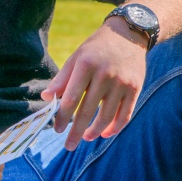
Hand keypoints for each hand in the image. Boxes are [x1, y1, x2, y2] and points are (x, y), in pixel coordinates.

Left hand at [41, 19, 146, 150]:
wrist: (128, 34)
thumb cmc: (96, 49)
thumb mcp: (76, 58)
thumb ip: (62, 79)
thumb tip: (46, 98)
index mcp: (86, 66)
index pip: (71, 98)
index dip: (62, 116)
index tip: (56, 130)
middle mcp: (105, 74)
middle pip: (87, 111)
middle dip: (76, 132)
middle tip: (68, 146)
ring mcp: (122, 83)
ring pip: (107, 116)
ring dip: (94, 131)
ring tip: (86, 137)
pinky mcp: (135, 88)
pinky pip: (125, 115)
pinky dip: (114, 127)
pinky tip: (104, 134)